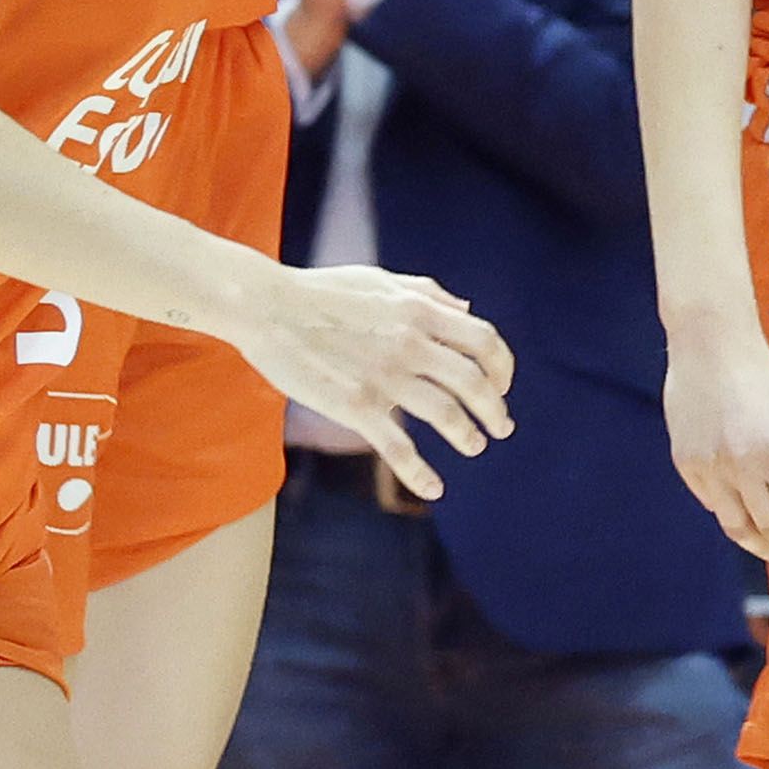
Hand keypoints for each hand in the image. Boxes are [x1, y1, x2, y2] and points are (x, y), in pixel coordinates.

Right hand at [242, 257, 515, 493]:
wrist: (266, 307)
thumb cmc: (322, 291)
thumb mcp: (381, 280)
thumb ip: (428, 293)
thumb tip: (467, 310)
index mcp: (419, 311)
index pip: (483, 341)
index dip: (501, 366)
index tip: (501, 384)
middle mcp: (410, 343)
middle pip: (474, 382)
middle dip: (495, 409)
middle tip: (502, 426)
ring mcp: (384, 376)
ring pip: (446, 414)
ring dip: (469, 435)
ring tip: (476, 446)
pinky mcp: (355, 406)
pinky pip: (397, 447)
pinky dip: (420, 472)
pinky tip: (434, 489)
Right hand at [666, 310, 768, 567]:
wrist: (709, 343)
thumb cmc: (757, 370)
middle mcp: (738, 467)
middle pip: (768, 526)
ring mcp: (708, 468)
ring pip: (735, 525)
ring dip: (758, 545)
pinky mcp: (686, 463)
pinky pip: (711, 502)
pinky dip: (729, 514)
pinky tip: (742, 519)